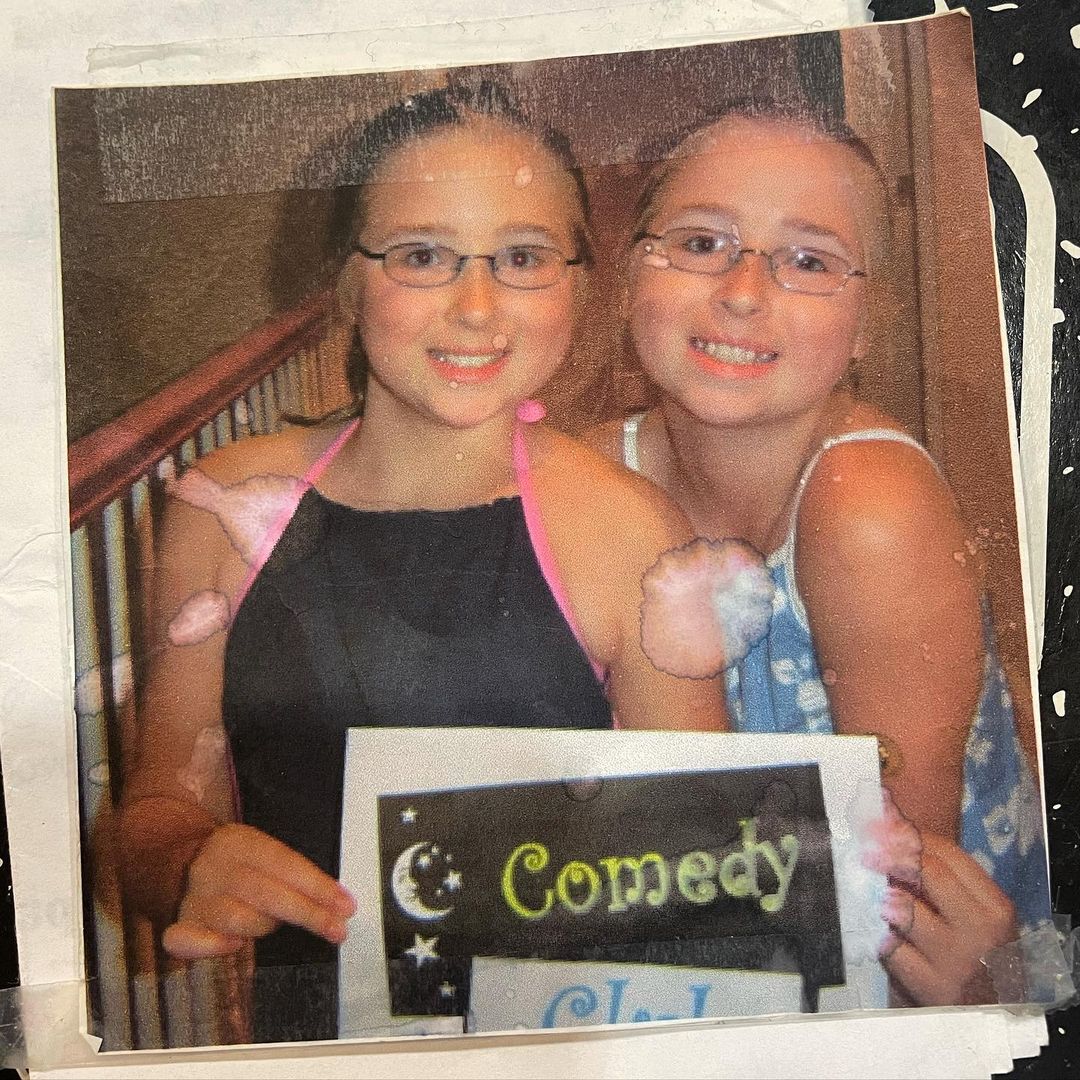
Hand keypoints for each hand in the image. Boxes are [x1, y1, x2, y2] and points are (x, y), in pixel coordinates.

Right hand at [162, 824, 356, 958]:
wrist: (177, 858)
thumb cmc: (236, 862)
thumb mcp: (261, 851)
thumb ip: (292, 872)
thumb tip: (337, 902)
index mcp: (240, 842)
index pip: (286, 864)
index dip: (318, 887)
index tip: (345, 906)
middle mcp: (215, 868)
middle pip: (266, 893)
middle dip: (308, 914)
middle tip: (337, 929)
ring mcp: (195, 897)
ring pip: (238, 920)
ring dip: (265, 927)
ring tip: (275, 925)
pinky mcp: (180, 924)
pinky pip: (189, 941)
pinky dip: (213, 947)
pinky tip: (233, 946)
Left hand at [883, 831, 1017, 1004]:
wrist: (987, 1016)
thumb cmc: (971, 955)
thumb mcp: (969, 914)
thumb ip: (937, 876)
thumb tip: (889, 820)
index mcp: (995, 905)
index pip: (948, 854)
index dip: (907, 834)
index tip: (876, 826)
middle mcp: (983, 929)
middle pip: (928, 872)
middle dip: (890, 856)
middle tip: (863, 852)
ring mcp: (960, 959)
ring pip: (905, 909)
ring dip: (882, 901)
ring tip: (877, 901)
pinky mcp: (935, 987)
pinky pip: (892, 949)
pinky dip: (880, 939)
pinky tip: (878, 937)